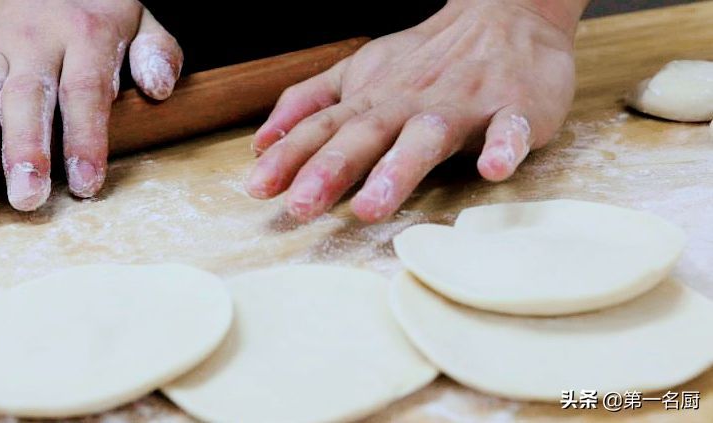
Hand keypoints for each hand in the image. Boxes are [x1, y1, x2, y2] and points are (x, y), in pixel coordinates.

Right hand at [0, 0, 182, 209]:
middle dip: (26, 149)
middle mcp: (37, 40)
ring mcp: (0, 47)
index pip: (85, 91)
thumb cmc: (102, 12)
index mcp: (86, 34)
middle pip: (28, 97)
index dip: (85, 140)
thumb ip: (157, 50)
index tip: (86, 183)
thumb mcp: (141, 20)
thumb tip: (159, 88)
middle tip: (29, 195)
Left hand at [246, 0, 584, 221]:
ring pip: (426, 136)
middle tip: (301, 207)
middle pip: (366, 134)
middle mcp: (410, 101)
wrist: (507, 14)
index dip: (289, 158)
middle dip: (331, 169)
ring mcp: (462, 104)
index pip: (323, 128)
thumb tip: (261, 141)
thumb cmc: (428, 58)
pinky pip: (508, 129)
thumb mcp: (360, 73)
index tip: (258, 189)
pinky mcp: (513, 108)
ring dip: (398, 169)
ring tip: (371, 207)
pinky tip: (493, 169)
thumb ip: (311, 103)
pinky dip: (502, 147)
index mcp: (374, 98)